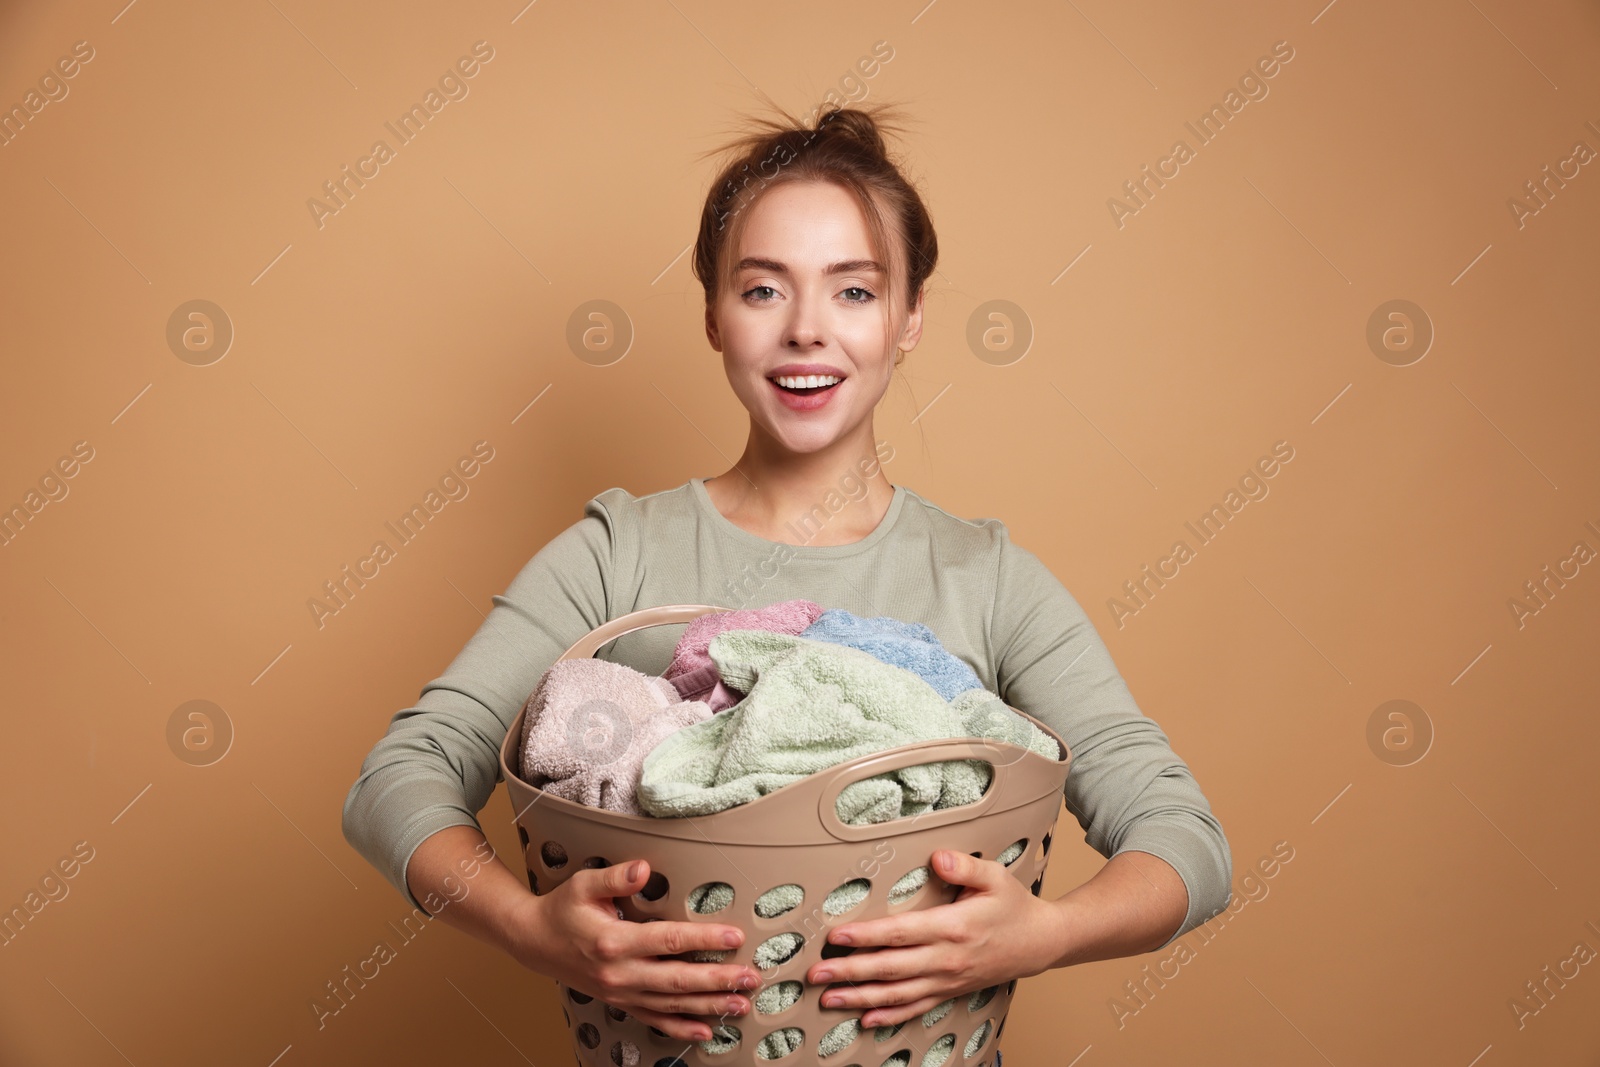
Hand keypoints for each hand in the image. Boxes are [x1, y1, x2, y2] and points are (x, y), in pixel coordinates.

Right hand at [503, 858, 762, 1041]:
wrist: (534, 941)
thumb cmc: (563, 908)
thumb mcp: (584, 884)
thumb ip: (616, 877)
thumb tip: (644, 867)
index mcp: (614, 941)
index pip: (669, 940)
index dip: (703, 940)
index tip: (734, 937)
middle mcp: (619, 973)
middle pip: (677, 980)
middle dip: (718, 980)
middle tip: (751, 977)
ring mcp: (620, 993)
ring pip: (671, 1005)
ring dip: (708, 1006)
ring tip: (740, 1004)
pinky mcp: (620, 1002)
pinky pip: (655, 1019)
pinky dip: (681, 1028)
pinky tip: (706, 1031)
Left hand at [804, 849, 1067, 1027]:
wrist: (1039, 943)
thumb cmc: (1012, 906)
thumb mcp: (994, 876)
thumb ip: (964, 866)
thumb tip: (937, 858)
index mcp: (953, 927)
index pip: (901, 933)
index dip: (867, 936)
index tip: (838, 936)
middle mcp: (946, 959)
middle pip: (890, 968)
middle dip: (850, 971)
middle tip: (816, 973)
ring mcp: (947, 980)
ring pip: (897, 994)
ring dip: (860, 998)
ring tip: (828, 999)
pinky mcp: (949, 992)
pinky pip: (915, 1008)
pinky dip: (889, 1016)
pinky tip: (865, 1019)